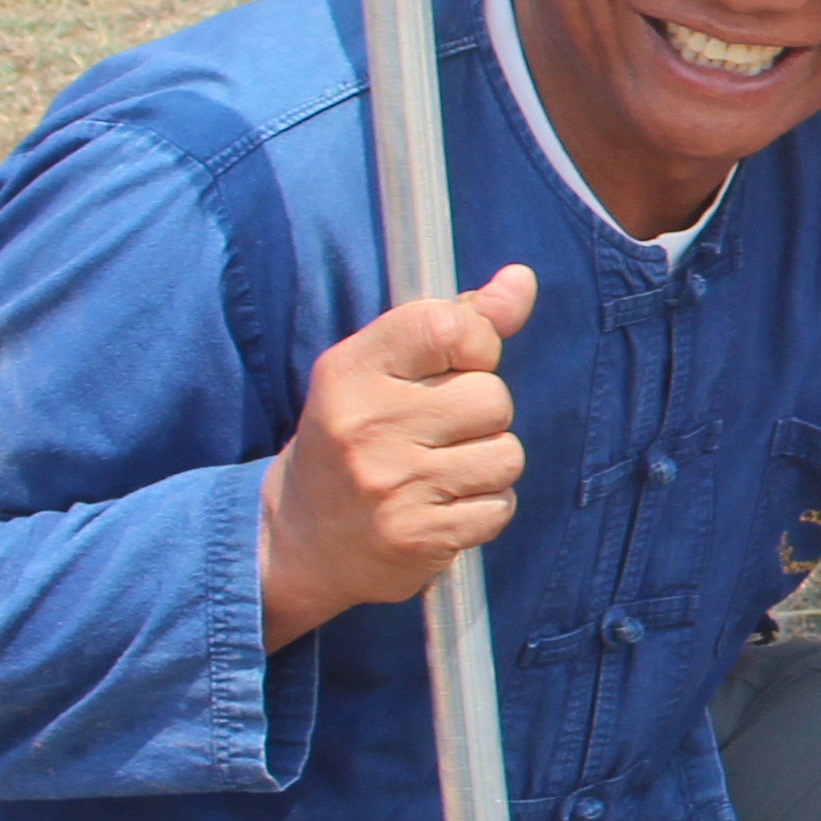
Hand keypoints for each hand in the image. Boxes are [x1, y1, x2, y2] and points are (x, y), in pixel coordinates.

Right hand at [255, 265, 542, 645]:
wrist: (300, 541)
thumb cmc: (360, 437)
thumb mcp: (385, 370)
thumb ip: (458, 322)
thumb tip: (521, 279)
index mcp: (350, 371)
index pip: (449, 326)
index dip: (476, 345)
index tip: (456, 366)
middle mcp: (366, 425)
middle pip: (492, 398)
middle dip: (482, 416)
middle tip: (435, 434)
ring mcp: (392, 485)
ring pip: (506, 455)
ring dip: (487, 466)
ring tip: (439, 473)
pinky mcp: (417, 537)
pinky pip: (500, 507)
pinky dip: (484, 509)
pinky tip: (440, 508)